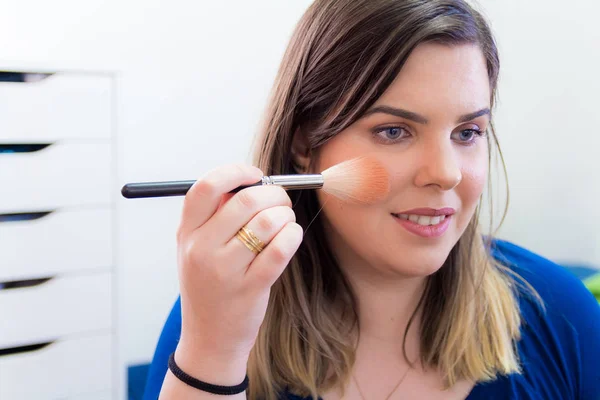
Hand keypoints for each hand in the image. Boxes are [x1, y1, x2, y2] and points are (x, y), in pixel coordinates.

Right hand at [174, 164, 302, 379]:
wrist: (208, 340)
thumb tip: (249, 182)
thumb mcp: (196, 250)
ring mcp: (225, 271)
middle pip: (244, 201)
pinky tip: (292, 235)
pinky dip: (292, 234)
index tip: (255, 175)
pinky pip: (280, 249)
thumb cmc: (209, 287)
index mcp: (186, 233)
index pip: (204, 187)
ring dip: (285, 214)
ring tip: (286, 221)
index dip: (234, 173)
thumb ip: (215, 216)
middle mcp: (201, 249)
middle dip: (273, 193)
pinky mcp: (250, 288)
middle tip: (281, 200)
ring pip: (266, 222)